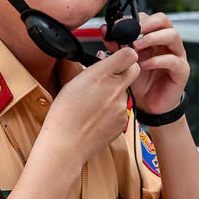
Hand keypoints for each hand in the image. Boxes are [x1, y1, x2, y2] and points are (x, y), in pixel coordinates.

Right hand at [42, 46, 138, 162]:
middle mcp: (115, 89)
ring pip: (125, 91)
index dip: (125, 56)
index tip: (119, 59)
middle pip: (134, 71)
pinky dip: (113, 110)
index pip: (129, 55)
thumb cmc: (65, 112)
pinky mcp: (123, 121)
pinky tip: (98, 117)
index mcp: (101, 75)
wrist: (66, 143)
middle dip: (126, 71)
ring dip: (115, 93)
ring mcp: (121, 106)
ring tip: (95, 104)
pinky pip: (122, 109)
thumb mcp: (75, 81)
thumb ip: (96, 69)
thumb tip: (105, 58)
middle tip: (111, 78)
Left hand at [102, 12, 188, 116]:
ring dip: (152, 38)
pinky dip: (157, 60)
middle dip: (146, 23)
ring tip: (136, 46)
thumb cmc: (139, 82)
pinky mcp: (181, 70)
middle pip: (164, 20)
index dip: (135, 19)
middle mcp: (167, 43)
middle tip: (131, 32)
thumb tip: (105, 30)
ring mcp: (177, 55)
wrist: (149, 105)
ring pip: (172, 35)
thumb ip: (116, 47)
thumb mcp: (124, 62)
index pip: (149, 18)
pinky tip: (143, 65)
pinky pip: (173, 60)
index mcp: (154, 37)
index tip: (119, 25)